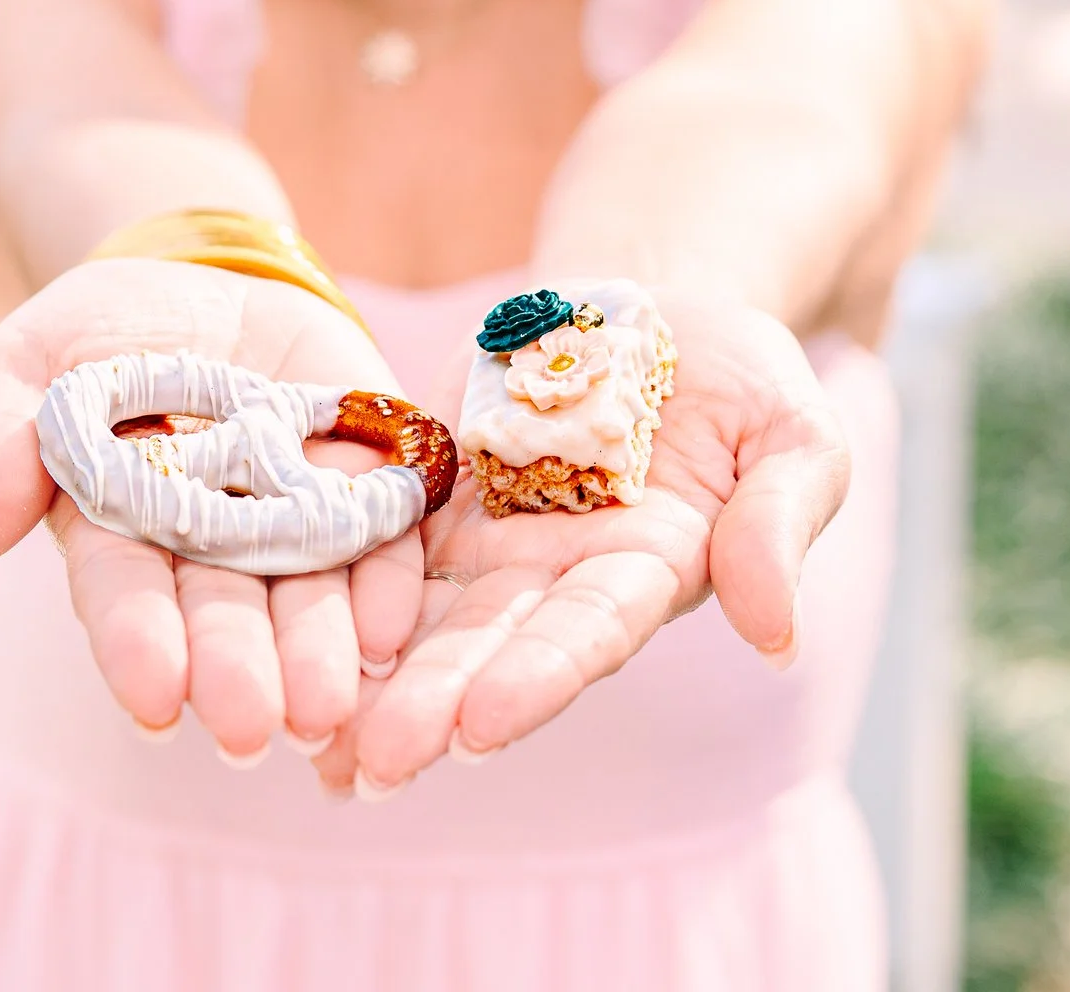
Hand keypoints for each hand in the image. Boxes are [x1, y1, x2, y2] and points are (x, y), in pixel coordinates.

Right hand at [0, 258, 425, 758]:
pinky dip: (389, 580)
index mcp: (120, 531)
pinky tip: (394, 626)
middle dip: (238, 668)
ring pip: (309, 590)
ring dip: (320, 649)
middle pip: (225, 611)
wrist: (198, 274)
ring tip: (330, 706)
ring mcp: (292, 512)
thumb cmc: (94, 332)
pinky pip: (383, 533)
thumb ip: (6, 445)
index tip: (153, 699)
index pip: (126, 594)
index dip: (139, 644)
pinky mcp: (364, 473)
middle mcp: (211, 543)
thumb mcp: (28, 364)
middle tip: (253, 728)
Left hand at [335, 291, 851, 793]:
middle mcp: (557, 571)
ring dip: (367, 674)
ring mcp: (489, 531)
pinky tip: (273, 639)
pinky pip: (372, 534)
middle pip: (486, 641)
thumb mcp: (796, 433)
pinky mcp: (431, 483)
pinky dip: (328, 587)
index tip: (481, 729)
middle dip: (429, 704)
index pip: (588, 632)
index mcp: (648, 569)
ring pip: (417, 607)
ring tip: (309, 735)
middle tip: (368, 766)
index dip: (536, 678)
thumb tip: (776, 637)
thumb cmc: (745, 377)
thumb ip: (781, 524)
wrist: (656, 303)